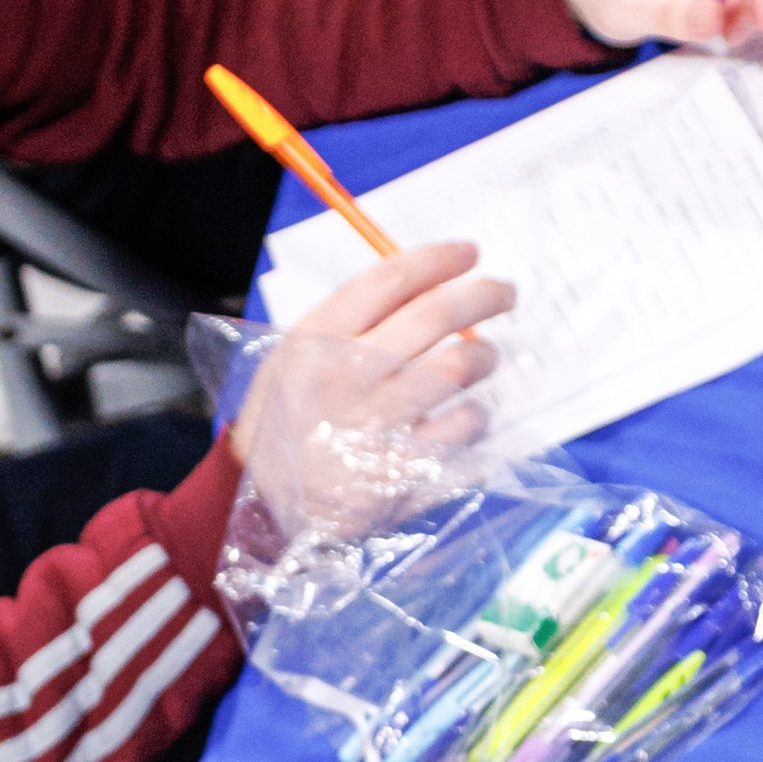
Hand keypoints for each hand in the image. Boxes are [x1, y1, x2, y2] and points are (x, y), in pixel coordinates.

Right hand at [230, 237, 513, 530]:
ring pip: (460, 368)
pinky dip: (476, 417)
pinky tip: (468, 417)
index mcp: (316, 338)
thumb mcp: (291, 360)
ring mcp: (377, 423)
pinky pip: (465, 428)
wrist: (259, 508)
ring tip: (485, 360)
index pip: (392, 278)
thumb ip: (346, 324)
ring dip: (485, 358)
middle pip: (437, 313)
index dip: (440, 259)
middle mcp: (348, 373)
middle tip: (503, 292)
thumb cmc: (281, 427)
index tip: (469, 253)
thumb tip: (420, 288)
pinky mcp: (401, 469)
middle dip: (483, 294)